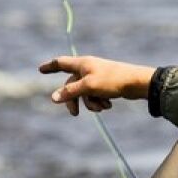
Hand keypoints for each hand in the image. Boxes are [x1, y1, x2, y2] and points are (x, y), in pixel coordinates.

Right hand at [39, 56, 155, 116]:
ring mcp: (97, 77)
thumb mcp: (88, 87)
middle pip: (72, 85)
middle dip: (74, 100)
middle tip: (75, 114)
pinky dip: (100, 102)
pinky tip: (109, 104)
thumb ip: (70, 92)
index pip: (61, 63)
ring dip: (91, 103)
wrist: (137, 84)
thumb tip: (53, 98)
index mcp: (82, 64)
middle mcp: (88, 68)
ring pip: (84, 93)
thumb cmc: (113, 81)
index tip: (40, 69)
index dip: (50, 66)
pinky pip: (95, 96)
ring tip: (103, 107)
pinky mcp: (106, 85)